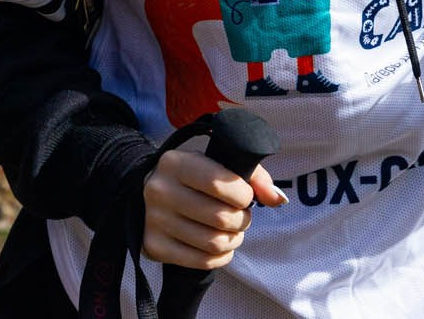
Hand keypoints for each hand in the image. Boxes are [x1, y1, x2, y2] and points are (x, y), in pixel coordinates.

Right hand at [141, 148, 287, 269]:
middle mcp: (160, 190)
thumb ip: (253, 175)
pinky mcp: (153, 246)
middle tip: (241, 216)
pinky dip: (221, 256)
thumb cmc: (192, 178)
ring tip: (233, 231)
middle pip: (221, 217)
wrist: (145, 193)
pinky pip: (202, 261)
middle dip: (242, 220)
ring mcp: (154, 220)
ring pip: (214, 242)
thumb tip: (278, 199)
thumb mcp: (216, 163)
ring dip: (234, 239)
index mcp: (175, 163)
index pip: (220, 184)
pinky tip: (220, 245)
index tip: (245, 196)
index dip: (244, 195)